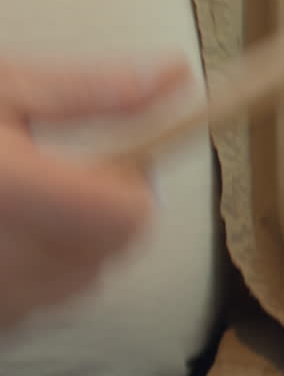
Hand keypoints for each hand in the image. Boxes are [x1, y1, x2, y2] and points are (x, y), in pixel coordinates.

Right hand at [0, 59, 189, 327]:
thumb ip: (90, 91)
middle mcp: (7, 262)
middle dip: (102, 209)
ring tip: (21, 201)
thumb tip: (174, 73)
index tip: (113, 157)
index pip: (128, 216)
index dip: (133, 187)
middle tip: (55, 172)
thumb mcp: (1, 91)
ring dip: (70, 243)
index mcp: (14, 194)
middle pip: (112, 248)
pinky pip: (38, 302)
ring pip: (80, 279)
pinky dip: (34, 272)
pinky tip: (3, 233)